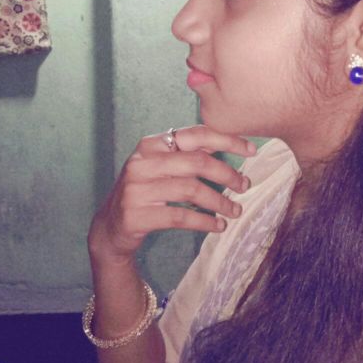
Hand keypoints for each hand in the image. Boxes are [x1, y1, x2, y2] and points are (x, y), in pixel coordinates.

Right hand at [88, 125, 255, 265]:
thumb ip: (189, 154)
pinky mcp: (136, 215)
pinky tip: (219, 225)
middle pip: (197, 162)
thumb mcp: (162, 167)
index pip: (196, 135)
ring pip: (191, 190)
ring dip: (220, 201)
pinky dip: (204, 221)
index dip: (227, 141)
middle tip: (245, 185)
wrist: (111, 227)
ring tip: (235, 210)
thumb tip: (233, 144)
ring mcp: (136, 189)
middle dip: (227, 174)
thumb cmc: (146, 192)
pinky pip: (180, 216)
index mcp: (151, 144)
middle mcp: (142, 162)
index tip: (251, 150)